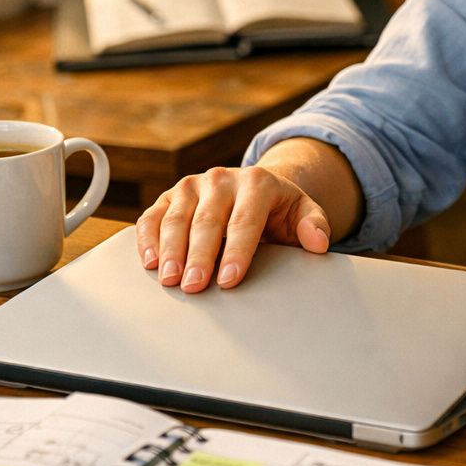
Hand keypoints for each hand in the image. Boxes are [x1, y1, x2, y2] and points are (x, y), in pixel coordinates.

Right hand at [134, 165, 331, 292]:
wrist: (255, 188)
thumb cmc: (278, 210)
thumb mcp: (302, 213)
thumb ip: (314, 225)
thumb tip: (318, 243)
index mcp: (257, 183)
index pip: (245, 221)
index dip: (237, 251)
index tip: (229, 280)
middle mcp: (221, 179)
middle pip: (207, 220)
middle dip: (199, 256)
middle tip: (193, 286)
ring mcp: (193, 185)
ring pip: (176, 218)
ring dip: (170, 250)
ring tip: (169, 279)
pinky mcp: (170, 196)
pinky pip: (153, 216)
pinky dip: (147, 239)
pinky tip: (149, 262)